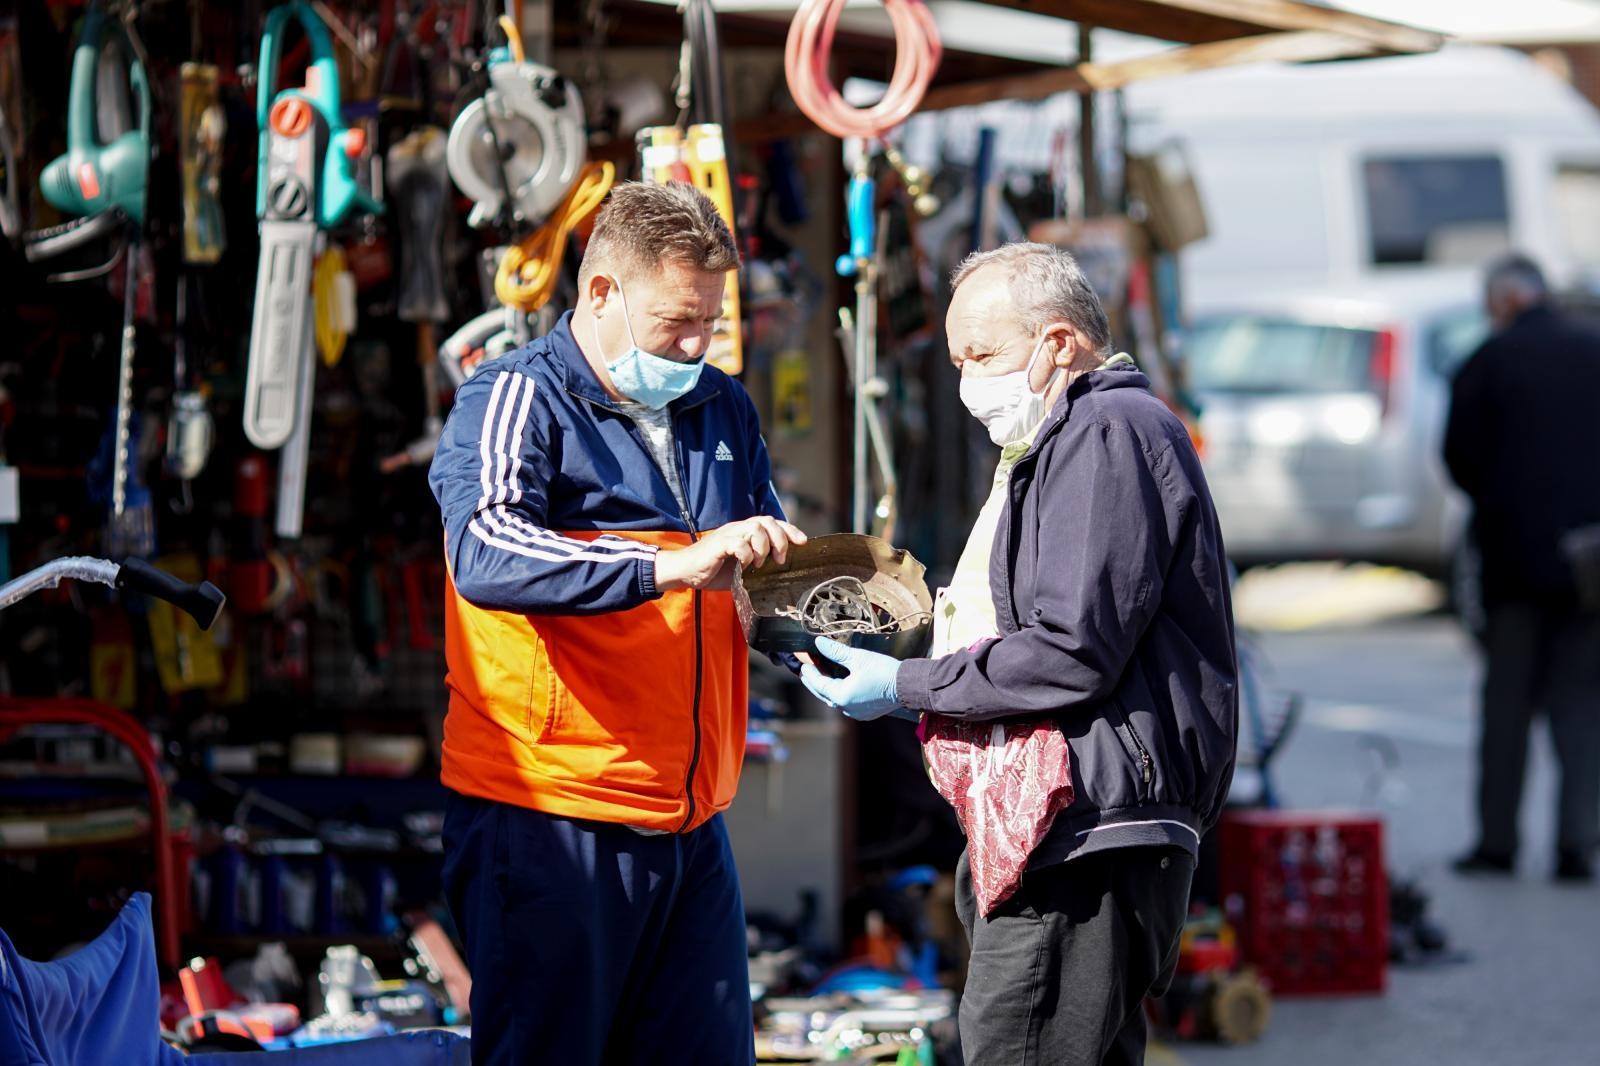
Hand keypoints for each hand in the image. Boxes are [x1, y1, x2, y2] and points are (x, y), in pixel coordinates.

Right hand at [654, 517, 807, 591]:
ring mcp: (728, 534)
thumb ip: (758, 564)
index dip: (790, 530)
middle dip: (780, 539)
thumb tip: (780, 572)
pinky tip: (744, 566)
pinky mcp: (717, 544)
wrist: (685, 572)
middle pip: (767, 521)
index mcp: (745, 532)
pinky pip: (738, 543)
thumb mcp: (741, 567)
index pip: (772, 523)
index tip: (803, 542)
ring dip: (763, 547)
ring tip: (760, 564)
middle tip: (780, 559)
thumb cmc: (713, 570)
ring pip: (755, 528)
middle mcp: (738, 529)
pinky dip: (746, 555)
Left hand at [799, 637, 903, 720]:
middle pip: (825, 695)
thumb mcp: (857, 658)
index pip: (819, 684)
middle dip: (815, 683)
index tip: (804, 664)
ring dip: (828, 689)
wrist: (907, 685)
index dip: (810, 673)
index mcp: (842, 696)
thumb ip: (836, 652)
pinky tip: (841, 686)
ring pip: (835, 700)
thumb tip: (818, 643)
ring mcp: (857, 713)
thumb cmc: (883, 671)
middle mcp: (847, 708)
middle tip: (807, 673)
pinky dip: (840, 694)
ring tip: (822, 677)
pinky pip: (847, 703)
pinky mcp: (866, 713)